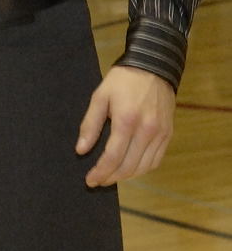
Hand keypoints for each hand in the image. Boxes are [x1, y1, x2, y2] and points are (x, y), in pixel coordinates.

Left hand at [78, 66, 175, 185]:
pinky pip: (156, 160)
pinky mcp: (168, 134)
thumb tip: (81, 150)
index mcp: (126, 121)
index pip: (113, 157)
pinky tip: (130, 169)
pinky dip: (142, 169)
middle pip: (129, 166)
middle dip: (111, 177)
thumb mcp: (99, 97)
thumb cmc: (122, 81)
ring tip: (111, 177)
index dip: (101, 172)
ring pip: (144, 167)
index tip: (90, 180)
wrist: (153, 68)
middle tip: (97, 182)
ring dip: (127, 176)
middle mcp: (147, 131)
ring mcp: (160, 134)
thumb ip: (90, 125)